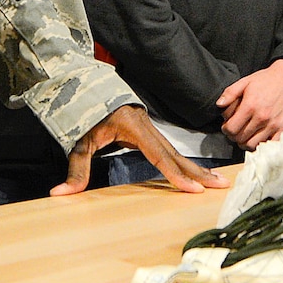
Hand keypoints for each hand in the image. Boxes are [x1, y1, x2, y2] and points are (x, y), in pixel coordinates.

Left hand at [53, 104, 228, 195]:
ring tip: (220, 181)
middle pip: (177, 154)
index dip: (175, 175)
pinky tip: (199, 174)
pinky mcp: (150, 134)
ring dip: (198, 169)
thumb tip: (59, 195)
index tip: (192, 190)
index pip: (159, 156)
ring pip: (178, 152)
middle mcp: (148, 127)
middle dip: (199, 172)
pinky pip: (172, 151)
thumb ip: (75, 168)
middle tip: (222, 185)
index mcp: (134, 127)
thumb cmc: (84, 114)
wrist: (88, 88)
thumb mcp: (79, 141)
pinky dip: (187, 164)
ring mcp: (151, 129)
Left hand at [217, 59, 282, 149]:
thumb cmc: (267, 80)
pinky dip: (263, 144)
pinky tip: (260, 137)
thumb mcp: (245, 81)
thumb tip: (219, 104)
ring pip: (253, 145)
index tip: (227, 126)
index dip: (226, 130)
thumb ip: (230, 93)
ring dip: (246, 142)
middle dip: (234, 136)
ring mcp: (274, 124)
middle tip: (236, 131)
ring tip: (246, 135)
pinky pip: (270, 144)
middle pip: (240, 139)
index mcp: (250, 106)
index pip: (231, 129)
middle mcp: (262, 117)